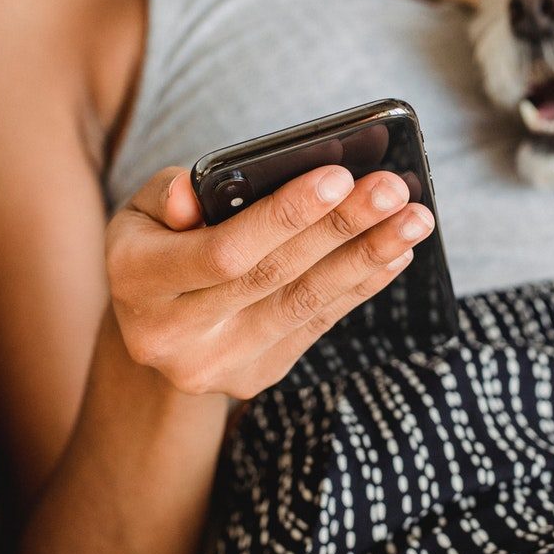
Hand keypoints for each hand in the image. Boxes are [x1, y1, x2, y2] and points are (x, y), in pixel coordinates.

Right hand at [106, 165, 433, 397]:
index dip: (285, 216)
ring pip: (306, 303)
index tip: (339, 176)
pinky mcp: (257, 376)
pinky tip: (396, 252)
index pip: (223, 251)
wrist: (152, 331)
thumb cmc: (156, 246)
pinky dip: (360, 284)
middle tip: (395, 190)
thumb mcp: (141, 212)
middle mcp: (173, 334)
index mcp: (137, 280)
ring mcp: (218, 363)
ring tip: (415, 220)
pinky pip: (318, 324)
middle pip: (276, 276)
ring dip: (368, 257)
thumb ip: (165, 194)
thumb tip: (191, 194)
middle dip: (342, 227)